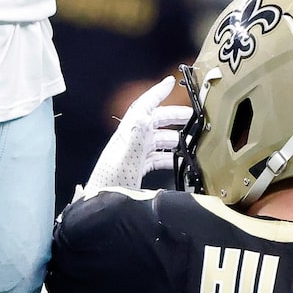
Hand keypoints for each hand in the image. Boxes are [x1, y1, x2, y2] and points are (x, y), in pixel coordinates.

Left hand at [83, 75, 192, 194]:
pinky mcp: (135, 168)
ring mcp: (133, 155)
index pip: (143, 108)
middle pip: (153, 122)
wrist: (100, 209)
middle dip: (173, 116)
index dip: (157, 93)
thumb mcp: (125, 161)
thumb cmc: (110, 187)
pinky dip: (168, 157)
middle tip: (193, 118)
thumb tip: (145, 116)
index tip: (171, 83)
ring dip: (174, 138)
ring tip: (191, 142)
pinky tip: (178, 162)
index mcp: (127, 135)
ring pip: (156, 139)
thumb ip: (135, 139)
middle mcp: (130, 141)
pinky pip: (155, 157)